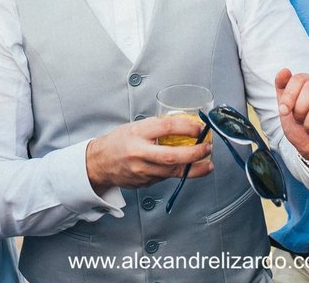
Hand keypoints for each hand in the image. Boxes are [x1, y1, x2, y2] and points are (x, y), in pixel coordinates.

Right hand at [86, 116, 212, 189]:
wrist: (100, 163)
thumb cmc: (118, 142)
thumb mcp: (135, 126)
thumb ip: (157, 127)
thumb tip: (183, 125)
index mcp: (137, 133)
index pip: (166, 127)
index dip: (187, 127)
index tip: (199, 127)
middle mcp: (139, 153)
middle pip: (172, 156)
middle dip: (194, 153)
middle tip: (207, 148)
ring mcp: (142, 171)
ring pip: (172, 171)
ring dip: (194, 167)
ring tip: (207, 162)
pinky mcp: (145, 182)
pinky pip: (166, 177)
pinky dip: (180, 172)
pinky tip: (189, 168)